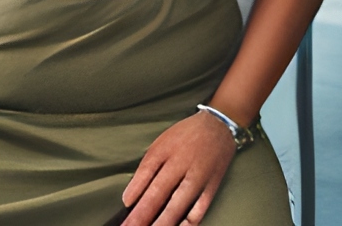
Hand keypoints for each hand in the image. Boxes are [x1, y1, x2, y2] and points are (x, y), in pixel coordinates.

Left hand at [120, 111, 236, 225]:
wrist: (219, 125)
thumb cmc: (186, 136)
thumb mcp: (160, 145)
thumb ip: (144, 171)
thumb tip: (129, 199)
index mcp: (166, 152)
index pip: (144, 176)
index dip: (132, 197)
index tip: (122, 219)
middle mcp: (182, 165)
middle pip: (159, 194)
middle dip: (142, 217)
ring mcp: (199, 177)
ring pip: (178, 206)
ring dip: (163, 223)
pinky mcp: (212, 186)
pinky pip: (200, 209)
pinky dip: (188, 223)